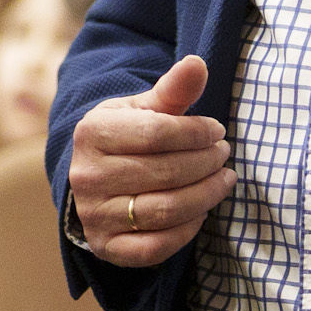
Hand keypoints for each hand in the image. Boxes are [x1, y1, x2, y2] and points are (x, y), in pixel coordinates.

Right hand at [67, 56, 232, 268]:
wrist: (94, 179)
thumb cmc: (128, 138)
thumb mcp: (145, 109)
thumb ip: (173, 89)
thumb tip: (198, 63)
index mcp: (92, 133)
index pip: (157, 133)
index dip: (197, 132)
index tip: (217, 132)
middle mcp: (87, 176)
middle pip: (166, 172)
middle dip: (206, 163)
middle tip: (224, 155)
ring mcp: (94, 215)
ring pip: (166, 210)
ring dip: (206, 195)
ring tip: (223, 180)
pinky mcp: (106, 247)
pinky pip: (156, 247)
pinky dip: (187, 230)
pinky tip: (201, 211)